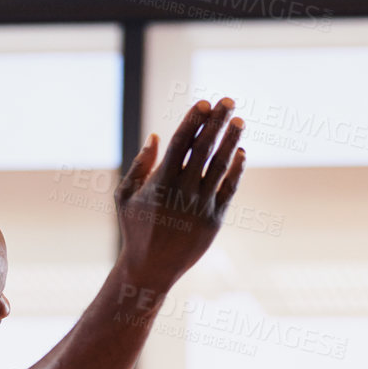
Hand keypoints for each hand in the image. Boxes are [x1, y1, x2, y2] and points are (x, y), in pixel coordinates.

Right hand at [115, 97, 245, 288]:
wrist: (151, 267)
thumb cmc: (135, 228)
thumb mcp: (126, 195)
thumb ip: (140, 165)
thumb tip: (157, 136)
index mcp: (160, 182)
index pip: (182, 143)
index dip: (194, 121)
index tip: (205, 103)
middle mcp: (183, 192)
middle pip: (204, 148)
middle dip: (217, 122)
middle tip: (228, 101)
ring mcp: (202, 206)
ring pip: (221, 166)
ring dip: (231, 140)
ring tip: (239, 120)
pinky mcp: (215, 219)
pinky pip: (229, 188)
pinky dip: (237, 169)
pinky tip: (241, 152)